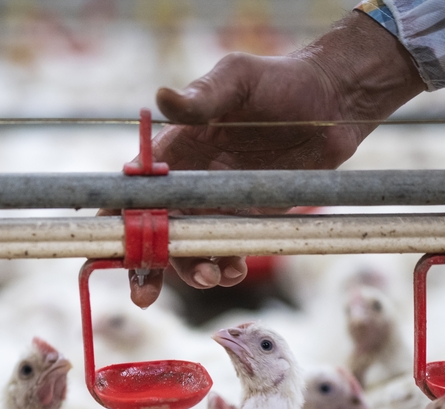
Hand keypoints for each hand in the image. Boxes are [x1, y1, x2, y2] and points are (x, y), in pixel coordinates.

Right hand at [124, 10, 424, 306]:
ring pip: (190, 247)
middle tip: (145, 294)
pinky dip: (225, 267)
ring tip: (213, 277)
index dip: (118, 216)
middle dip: (147, 264)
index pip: (136, 187)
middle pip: (155, 229)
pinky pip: (227, 250)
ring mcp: (218, 203)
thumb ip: (202, 96)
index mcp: (177, 147)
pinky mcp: (247, 218)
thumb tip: (163, 97)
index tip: (110, 241)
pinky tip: (235, 271)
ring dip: (192, 270)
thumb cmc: (281, 79)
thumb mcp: (238, 78)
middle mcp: (190, 180)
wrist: (333, 103)